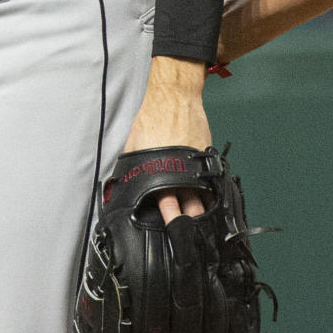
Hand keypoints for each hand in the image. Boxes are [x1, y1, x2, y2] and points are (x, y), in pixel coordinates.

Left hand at [123, 57, 210, 222]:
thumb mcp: (134, 146)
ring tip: (203, 223)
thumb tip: (123, 185)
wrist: (173, 96)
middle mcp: (183, 171)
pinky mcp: (207, 154)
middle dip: (192, 222)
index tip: (173, 231)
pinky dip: (210, 188)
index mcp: (163, 173)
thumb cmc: (151, 118)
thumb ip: (133, 168)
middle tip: (191, 235)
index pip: (168, 205)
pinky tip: (209, 197)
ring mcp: (198, 163)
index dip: (171, 220)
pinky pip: (210, 177)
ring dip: (203, 208)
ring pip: (204, 195)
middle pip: (192, 206)